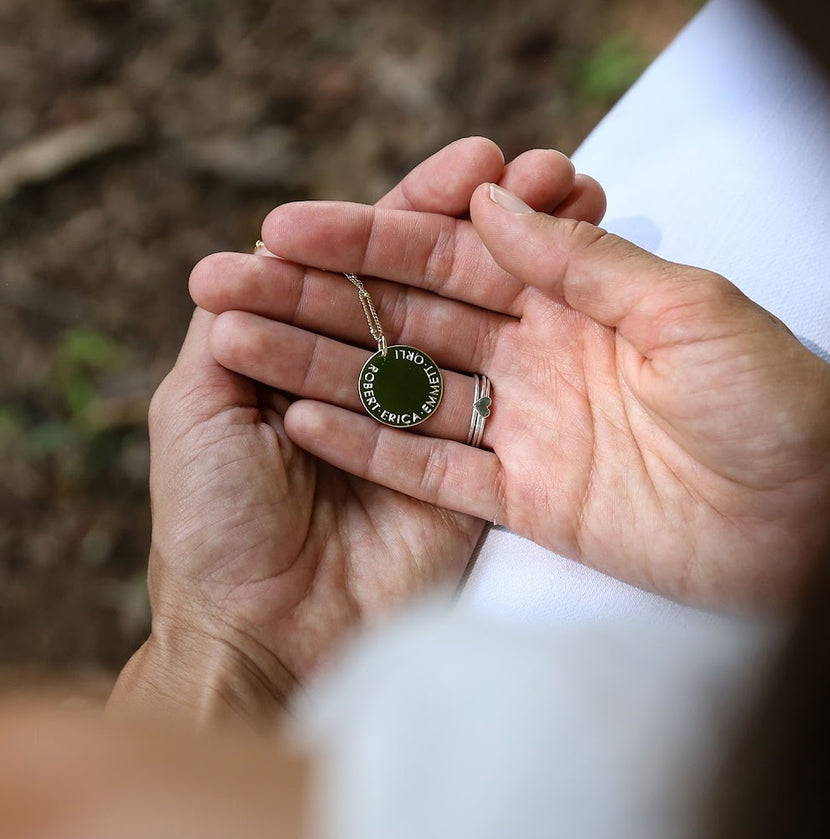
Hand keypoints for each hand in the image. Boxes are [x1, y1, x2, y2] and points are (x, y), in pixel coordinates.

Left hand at [111, 139, 605, 727]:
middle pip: (443, 287)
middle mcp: (382, 382)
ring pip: (484, 334)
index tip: (478, 160)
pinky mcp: (478, 483)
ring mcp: (437, 430)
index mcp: (313, 355)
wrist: (265, 636)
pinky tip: (570, 294)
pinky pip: (502, 408)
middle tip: (549, 168)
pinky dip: (534, 353)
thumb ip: (234, 328)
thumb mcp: (199, 407)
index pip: (372, 264)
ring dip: (533, 270)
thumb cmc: (214, 523)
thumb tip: (263, 250)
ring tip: (579, 206)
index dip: (421, 209)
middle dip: (494, 226)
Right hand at [191, 179, 829, 611]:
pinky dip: (377, 449)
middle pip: (422, 319)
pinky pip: (438, 472)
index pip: (461, 256)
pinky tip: (308, 425)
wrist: (819, 521)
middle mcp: (545, 360)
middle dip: (338, 296)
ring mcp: (532, 432)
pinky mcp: (531, 502)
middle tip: (248, 273)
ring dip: (335, 370)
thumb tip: (491, 210)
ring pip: (415, 391)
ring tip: (251, 345)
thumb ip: (588, 266)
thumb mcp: (690, 312)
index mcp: (584, 301)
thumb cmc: (779, 404)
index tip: (301, 224)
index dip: (381, 238)